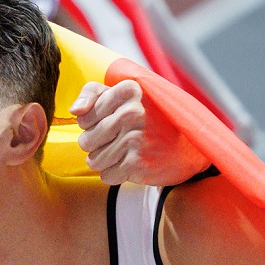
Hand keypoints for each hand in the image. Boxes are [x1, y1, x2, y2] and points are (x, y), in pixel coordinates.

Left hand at [74, 78, 204, 186]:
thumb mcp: (125, 96)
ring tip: (128, 153)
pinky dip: (116, 174)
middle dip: (98, 146)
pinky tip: (134, 165)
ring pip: (93, 160)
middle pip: (85, 140)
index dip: (93, 125)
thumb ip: (93, 94)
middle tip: (121, 142)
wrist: (190, 149)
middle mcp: (132, 111)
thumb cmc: (151, 121)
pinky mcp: (138, 162)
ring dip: (107, 162)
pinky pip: (106, 175)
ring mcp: (135, 137)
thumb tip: (74, 111)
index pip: (83, 116)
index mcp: (129, 89)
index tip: (114, 123)